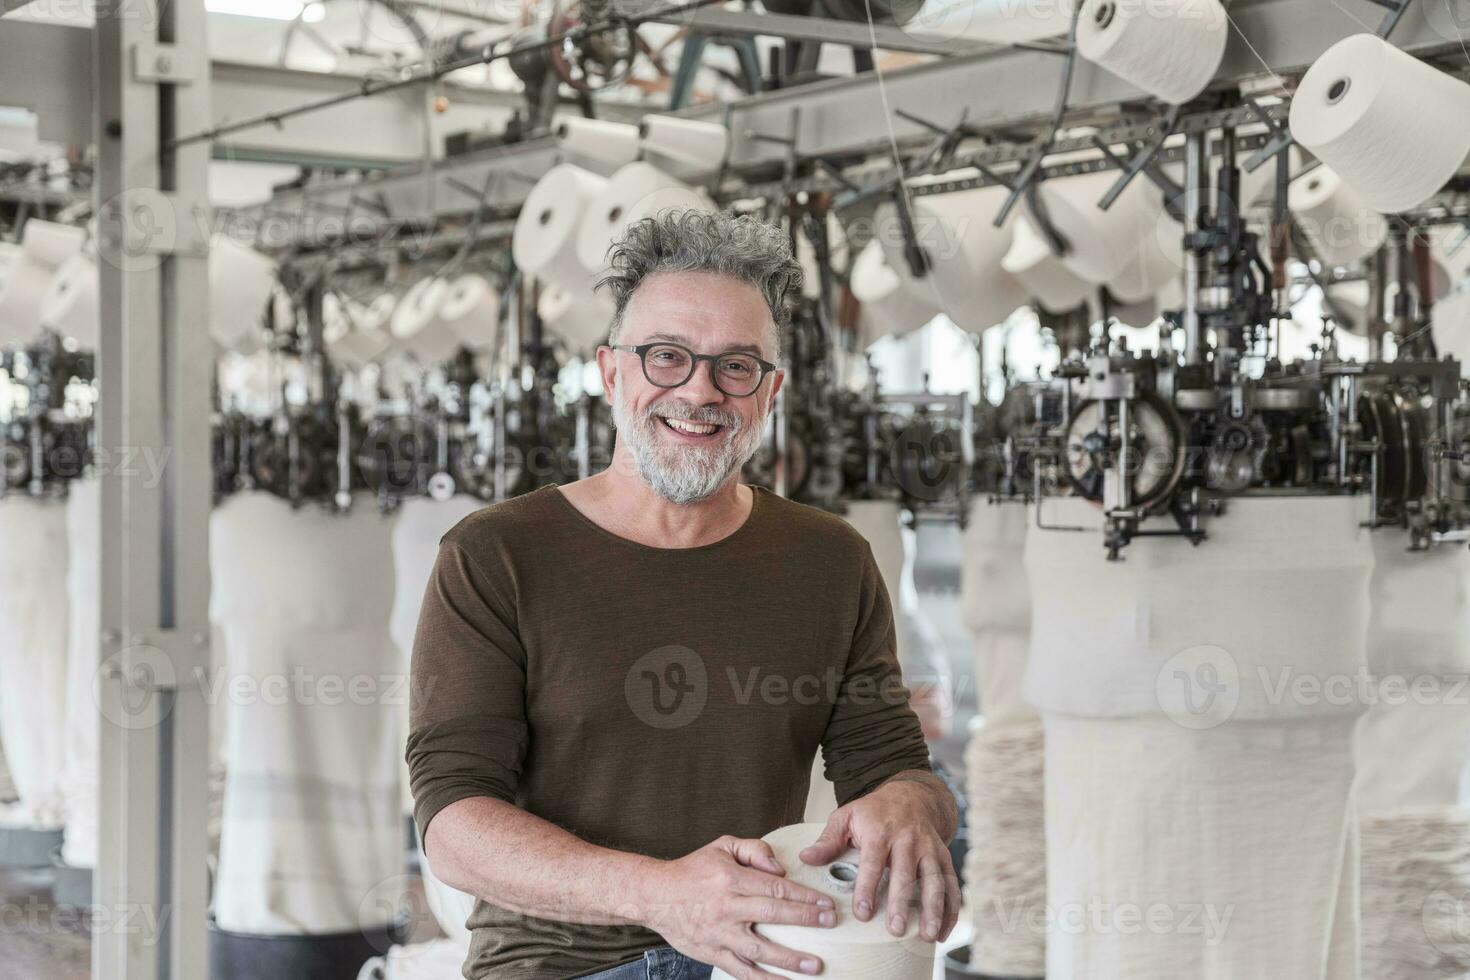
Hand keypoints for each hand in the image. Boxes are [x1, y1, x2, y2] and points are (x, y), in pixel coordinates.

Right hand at [641, 834, 837, 978]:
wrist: (655, 895)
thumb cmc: (692, 870)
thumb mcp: (722, 847)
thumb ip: (754, 850)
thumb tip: (780, 868)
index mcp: (730, 878)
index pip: (775, 887)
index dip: (804, 895)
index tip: (826, 902)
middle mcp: (726, 906)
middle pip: (772, 913)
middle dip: (805, 919)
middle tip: (830, 922)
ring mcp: (719, 933)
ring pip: (759, 948)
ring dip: (789, 959)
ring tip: (814, 965)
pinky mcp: (712, 953)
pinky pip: (741, 970)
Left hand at [799, 776, 960, 942]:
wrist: (912, 796)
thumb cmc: (874, 811)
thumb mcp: (846, 816)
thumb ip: (828, 839)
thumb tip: (806, 858)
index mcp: (880, 831)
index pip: (872, 862)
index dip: (867, 888)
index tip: (862, 913)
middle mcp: (908, 840)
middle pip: (906, 874)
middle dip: (902, 903)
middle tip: (896, 929)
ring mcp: (929, 849)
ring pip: (935, 880)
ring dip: (933, 909)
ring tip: (927, 936)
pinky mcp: (943, 857)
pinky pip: (952, 884)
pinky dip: (952, 908)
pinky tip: (944, 931)